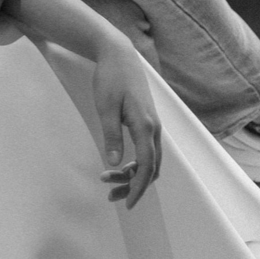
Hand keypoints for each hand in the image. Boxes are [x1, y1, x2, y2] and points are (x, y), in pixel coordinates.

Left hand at [92, 42, 161, 208]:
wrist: (118, 55)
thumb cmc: (110, 78)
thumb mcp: (105, 107)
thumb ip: (111, 135)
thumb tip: (113, 162)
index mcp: (145, 126)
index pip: (146, 166)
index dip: (137, 187)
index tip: (127, 203)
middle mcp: (154, 128)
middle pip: (151, 167)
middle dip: (133, 185)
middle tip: (111, 196)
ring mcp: (152, 125)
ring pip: (150, 160)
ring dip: (133, 175)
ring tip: (109, 181)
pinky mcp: (146, 121)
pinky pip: (146, 150)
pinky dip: (135, 162)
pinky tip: (118, 165)